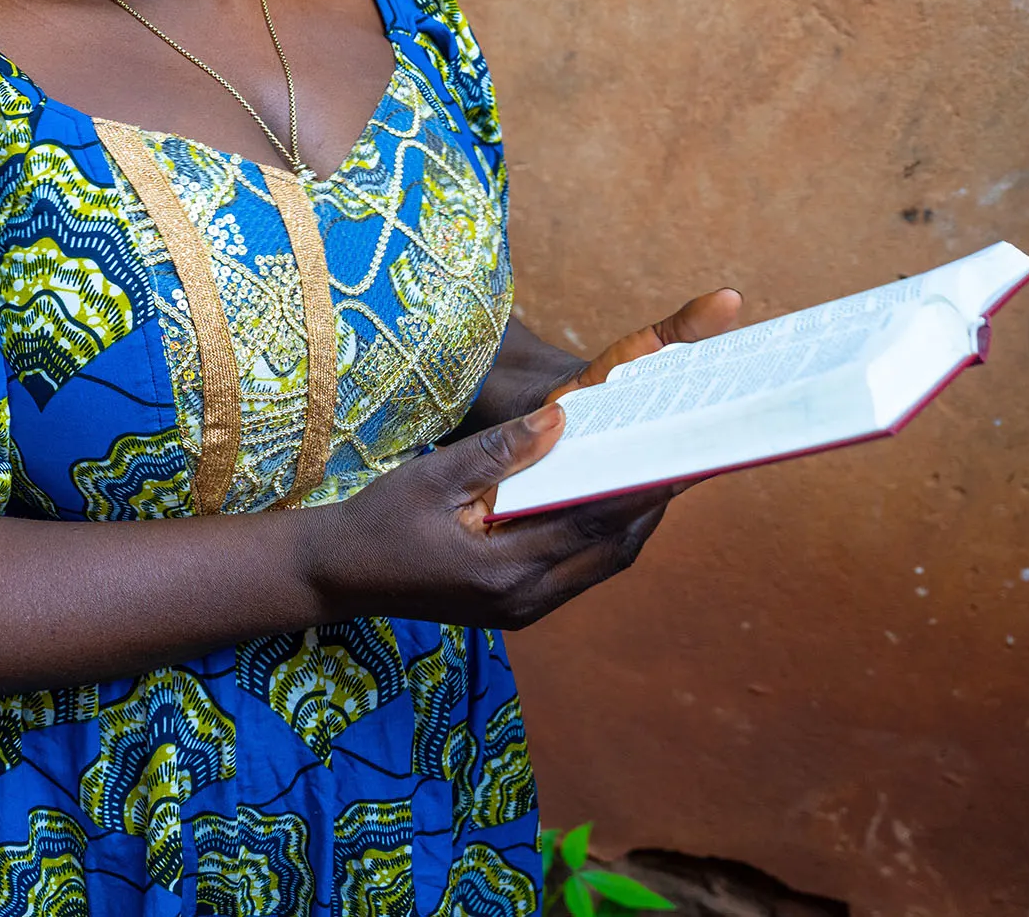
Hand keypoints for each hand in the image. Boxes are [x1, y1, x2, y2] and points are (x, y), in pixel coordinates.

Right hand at [311, 289, 743, 629]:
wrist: (341, 576)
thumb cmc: (380, 520)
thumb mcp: (432, 476)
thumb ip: (500, 452)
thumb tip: (563, 418)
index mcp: (505, 569)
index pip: (593, 521)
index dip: (642, 485)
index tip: (679, 449)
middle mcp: (526, 599)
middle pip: (613, 549)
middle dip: (653, 503)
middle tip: (687, 454)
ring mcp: (525, 610)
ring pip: (604, 563)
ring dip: (634, 520)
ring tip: (661, 471)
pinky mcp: (520, 608)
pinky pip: (582, 570)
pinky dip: (605, 535)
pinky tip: (612, 500)